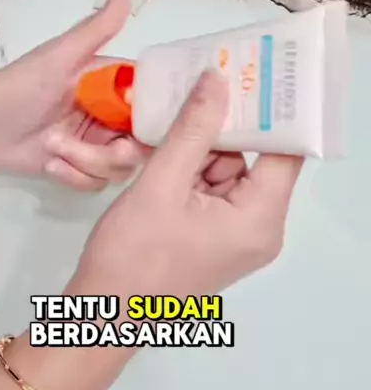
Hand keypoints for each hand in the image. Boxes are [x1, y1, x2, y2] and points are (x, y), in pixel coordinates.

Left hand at [0, 0, 148, 189]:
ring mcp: (97, 145)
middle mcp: (112, 116)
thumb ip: (97, 28)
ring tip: (53, 149)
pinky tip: (50, 164)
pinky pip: (97, 184)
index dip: (158, 119)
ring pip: (120, 168)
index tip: (140, 129)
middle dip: (113, 152)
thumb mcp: (61, 55)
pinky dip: (73, 177)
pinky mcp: (80, 169)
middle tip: (84, 147)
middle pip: (142, 144)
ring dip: (84, 163)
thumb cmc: (19, 84)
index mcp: (114, 86)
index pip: (154, 103)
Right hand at [72, 70, 303, 298]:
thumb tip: (217, 81)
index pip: (285, 152)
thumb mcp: (161, 183)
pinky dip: (190, 170)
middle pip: (254, 159)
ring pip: (228, 170)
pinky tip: (162, 154)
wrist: (103, 314)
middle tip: (200, 86)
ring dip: (199, 148)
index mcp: (259, 219)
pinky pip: (211, 189)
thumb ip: (191, 130)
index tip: (250, 75)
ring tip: (166, 125)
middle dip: (223, 127)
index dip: (271, 112)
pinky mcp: (214, 238)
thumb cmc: (133, 254)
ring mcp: (235, 235)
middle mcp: (258, 229)